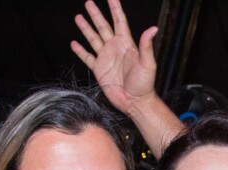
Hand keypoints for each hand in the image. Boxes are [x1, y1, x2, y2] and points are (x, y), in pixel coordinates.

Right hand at [71, 0, 157, 114]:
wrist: (134, 101)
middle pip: (103, 26)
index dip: (115, 9)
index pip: (119, 21)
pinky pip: (88, 57)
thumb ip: (147, 45)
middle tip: (89, 3)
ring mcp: (106, 58)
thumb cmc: (144, 84)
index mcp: (126, 44)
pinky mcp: (99, 69)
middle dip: (96, 15)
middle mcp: (115, 48)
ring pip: (93, 39)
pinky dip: (80, 51)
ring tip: (78, 17)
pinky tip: (74, 43)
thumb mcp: (148, 64)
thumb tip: (153, 28)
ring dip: (86, 28)